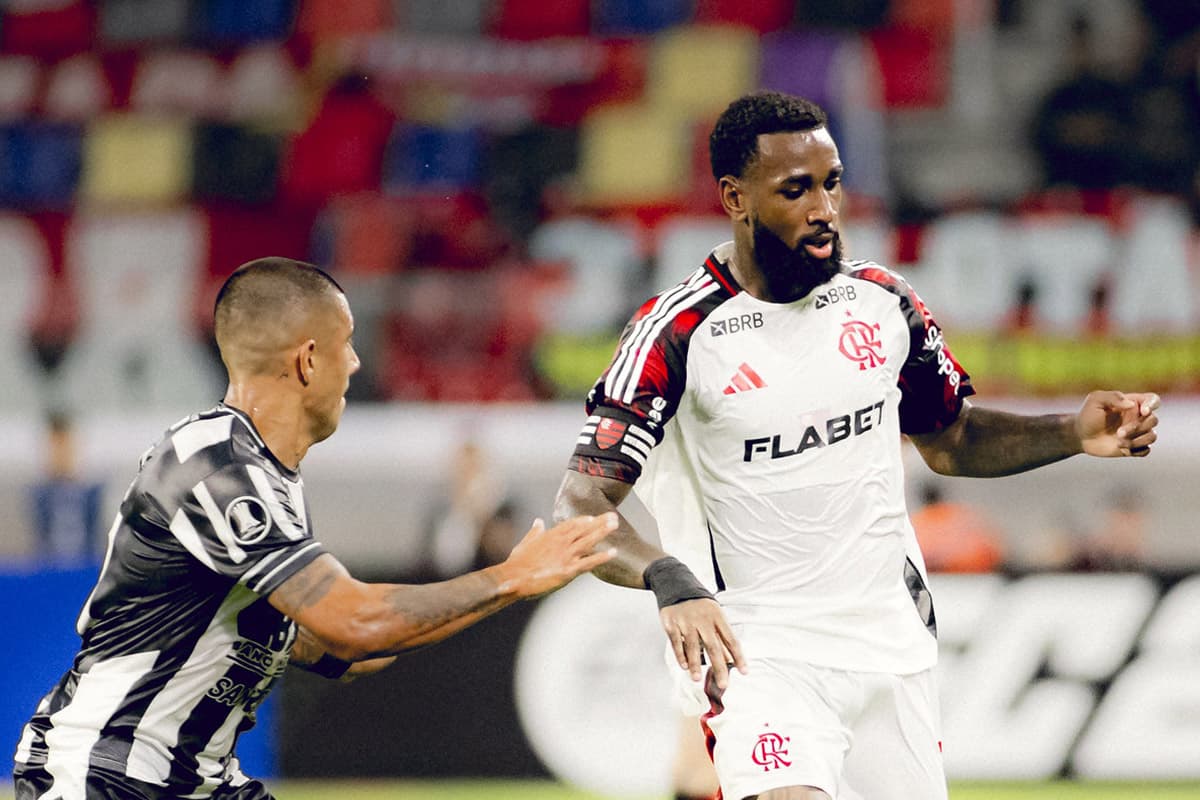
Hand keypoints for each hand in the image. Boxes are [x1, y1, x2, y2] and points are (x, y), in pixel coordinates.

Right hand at [498, 514, 617, 597]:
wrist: (514, 577)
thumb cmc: (517, 562)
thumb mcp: (525, 543)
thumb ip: (534, 531)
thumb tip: (538, 521)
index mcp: (550, 535)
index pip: (570, 524)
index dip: (583, 520)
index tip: (593, 517)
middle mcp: (561, 543)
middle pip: (584, 529)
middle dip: (599, 522)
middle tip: (613, 516)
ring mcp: (566, 556)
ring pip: (589, 541)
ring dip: (603, 532)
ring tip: (615, 525)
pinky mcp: (569, 570)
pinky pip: (589, 562)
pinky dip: (602, 557)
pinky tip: (613, 552)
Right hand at [660, 597, 747, 689]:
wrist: (675, 584)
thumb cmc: (698, 604)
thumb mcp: (713, 614)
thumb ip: (721, 636)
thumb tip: (730, 659)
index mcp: (717, 617)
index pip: (731, 639)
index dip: (739, 656)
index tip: (744, 671)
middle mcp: (703, 619)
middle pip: (713, 646)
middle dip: (719, 667)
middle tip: (723, 684)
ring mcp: (686, 622)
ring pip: (693, 646)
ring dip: (695, 664)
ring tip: (697, 679)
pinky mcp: (671, 623)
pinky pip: (677, 642)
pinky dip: (680, 655)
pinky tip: (684, 666)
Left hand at [1077, 391, 1160, 457]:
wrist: (1080, 436)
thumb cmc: (1088, 415)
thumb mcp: (1096, 400)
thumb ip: (1113, 397)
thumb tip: (1132, 404)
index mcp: (1132, 403)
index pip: (1153, 400)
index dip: (1153, 405)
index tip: (1143, 411)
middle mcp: (1138, 417)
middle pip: (1153, 420)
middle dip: (1138, 427)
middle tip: (1119, 432)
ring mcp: (1136, 433)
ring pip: (1152, 436)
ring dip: (1138, 441)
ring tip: (1119, 442)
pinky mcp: (1133, 447)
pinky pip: (1146, 450)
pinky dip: (1137, 450)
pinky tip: (1122, 448)